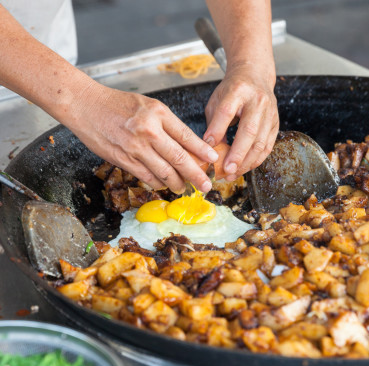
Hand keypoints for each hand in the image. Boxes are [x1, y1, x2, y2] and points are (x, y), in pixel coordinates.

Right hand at [69, 83, 218, 192]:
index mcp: (158, 113)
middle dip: (196, 175)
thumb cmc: (117, 104)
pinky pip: (146, 176)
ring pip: (164, 171)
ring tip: (184, 188)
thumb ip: (166, 124)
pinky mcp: (123, 159)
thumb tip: (186, 146)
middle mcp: (149, 130)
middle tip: (206, 186)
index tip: (212, 159)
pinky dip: (158, 183)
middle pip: (179, 158)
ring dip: (177, 183)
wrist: (85, 105)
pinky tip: (164, 185)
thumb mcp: (147, 105)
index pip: (186, 136)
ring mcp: (135, 147)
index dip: (202, 151)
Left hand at [203, 64, 278, 180]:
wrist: (255, 76)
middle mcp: (257, 101)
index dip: (217, 130)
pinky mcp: (275, 124)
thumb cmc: (232, 91)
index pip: (226, 111)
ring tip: (232, 174)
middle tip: (226, 170)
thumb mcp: (217, 100)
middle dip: (237, 153)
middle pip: (249, 130)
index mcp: (238, 90)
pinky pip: (267, 147)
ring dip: (246, 162)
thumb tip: (209, 150)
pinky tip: (244, 169)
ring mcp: (270, 113)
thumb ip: (213, 123)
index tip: (207, 147)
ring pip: (260, 142)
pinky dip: (256, 161)